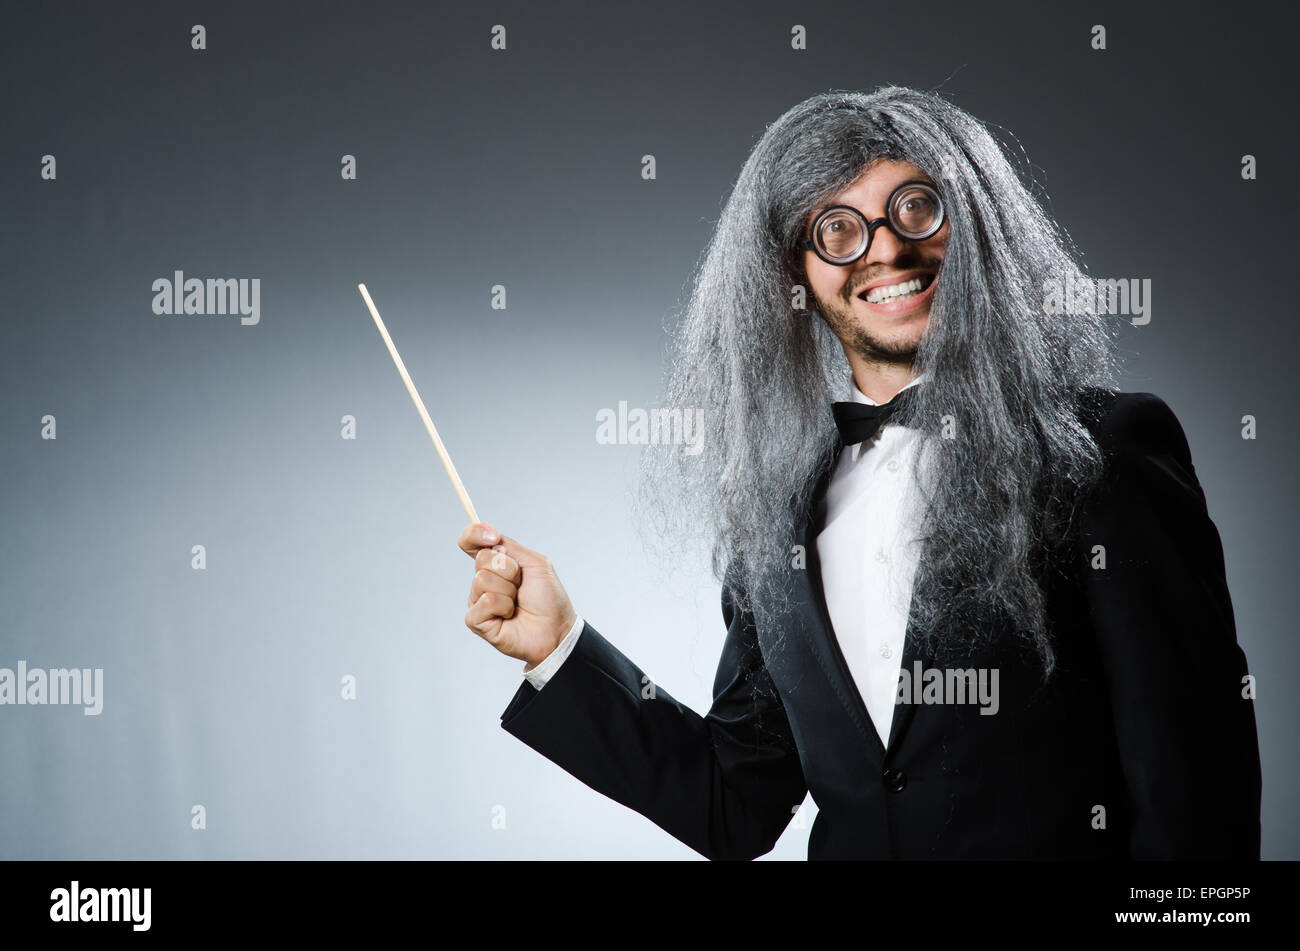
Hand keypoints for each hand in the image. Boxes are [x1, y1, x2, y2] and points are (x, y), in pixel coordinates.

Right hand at [457, 522, 578, 669]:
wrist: (556, 629)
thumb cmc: (548, 598)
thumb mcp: (534, 562)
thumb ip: (510, 545)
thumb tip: (485, 528)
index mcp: (495, 563)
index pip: (470, 541)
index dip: (474, 534)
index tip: (492, 536)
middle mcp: (482, 580)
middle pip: (482, 559)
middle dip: (510, 570)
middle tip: (521, 585)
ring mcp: (478, 600)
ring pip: (483, 580)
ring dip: (509, 590)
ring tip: (517, 603)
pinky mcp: (476, 621)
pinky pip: (485, 602)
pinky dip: (503, 607)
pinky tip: (510, 616)